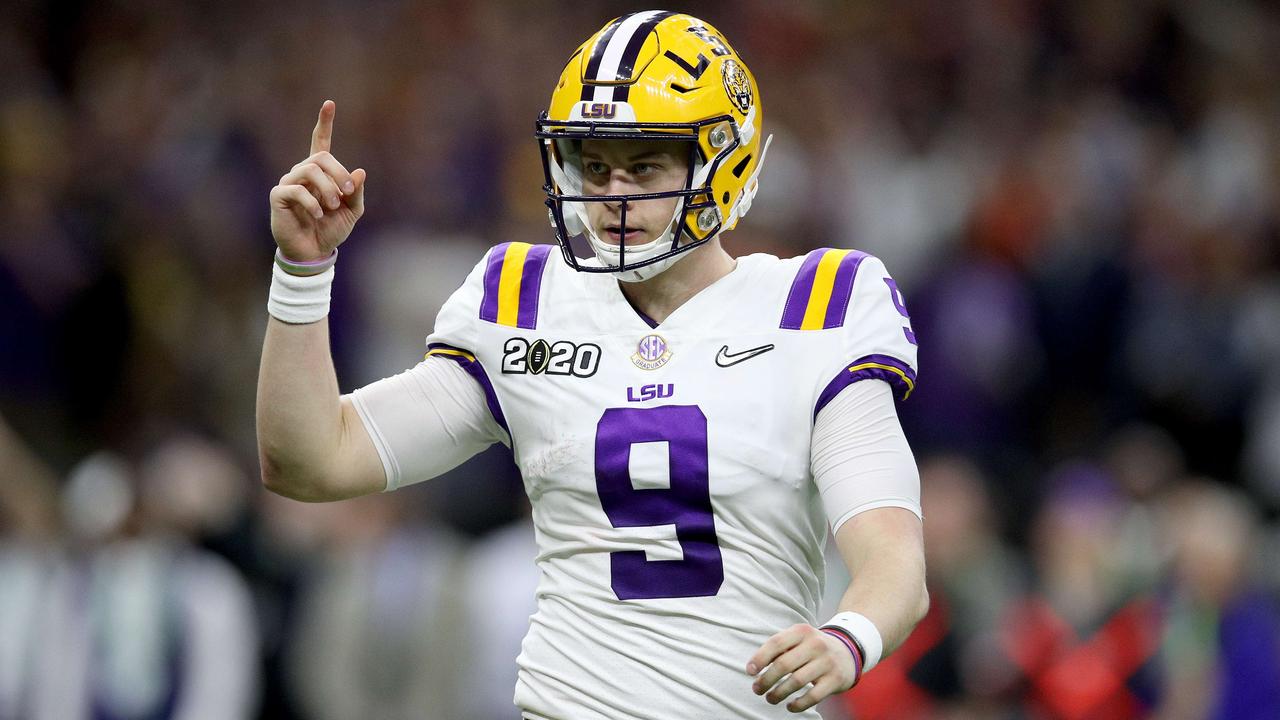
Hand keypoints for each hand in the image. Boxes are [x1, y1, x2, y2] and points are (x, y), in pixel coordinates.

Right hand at [269, 100, 366, 261]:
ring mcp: (289, 183)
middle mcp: (302, 173)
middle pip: (321, 157)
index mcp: (321, 174)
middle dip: (339, 174)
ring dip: (327, 188)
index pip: (321, 142)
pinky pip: (296, 189)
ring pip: (310, 169)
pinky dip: (312, 202)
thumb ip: (356, 192)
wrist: (313, 252)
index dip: (324, 123)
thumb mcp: (352, 211)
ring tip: (332, 206)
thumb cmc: (331, 230)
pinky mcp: (279, 196)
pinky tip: (318, 214)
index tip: (329, 103)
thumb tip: (360, 171)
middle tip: (348, 193)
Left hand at [747, 624, 857, 712]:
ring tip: (770, 698)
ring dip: (779, 693)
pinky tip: (790, 706)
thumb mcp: (798, 639)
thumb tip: (754, 668)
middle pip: (784, 664)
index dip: (759, 658)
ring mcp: (827, 662)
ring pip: (796, 682)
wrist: (848, 652)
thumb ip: (779, 648)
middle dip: (766, 680)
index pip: (776, 643)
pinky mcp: (836, 679)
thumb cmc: (812, 648)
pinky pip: (813, 696)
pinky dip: (798, 704)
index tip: (750, 672)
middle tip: (757, 689)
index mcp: (802, 631)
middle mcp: (815, 644)